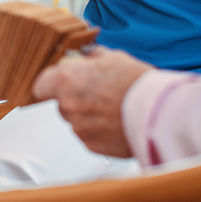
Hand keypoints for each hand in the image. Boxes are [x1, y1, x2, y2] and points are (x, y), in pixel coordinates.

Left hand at [32, 47, 151, 156]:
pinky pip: (89, 135)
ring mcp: (79, 128)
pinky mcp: (92, 146)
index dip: (50, 82)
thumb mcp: (114, 58)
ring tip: (114, 107)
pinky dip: (99, 130)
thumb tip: (86, 56)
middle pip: (61, 102)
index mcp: (67, 80)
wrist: (160, 114)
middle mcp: (68, 106)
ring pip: (76, 120)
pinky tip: (117, 121)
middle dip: (75, 97)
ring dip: (88, 114)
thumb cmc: (138, 84)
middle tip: (99, 92)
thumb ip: (92, 57)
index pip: (40, 84)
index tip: (59, 81)